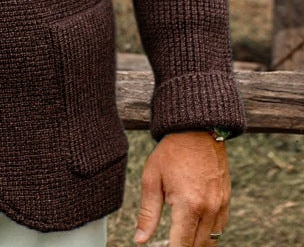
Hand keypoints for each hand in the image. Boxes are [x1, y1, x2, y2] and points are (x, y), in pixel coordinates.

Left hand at [134, 131, 230, 245]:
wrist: (197, 130)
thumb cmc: (170, 152)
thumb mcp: (152, 179)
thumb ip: (148, 213)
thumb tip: (140, 240)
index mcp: (188, 205)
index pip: (181, 244)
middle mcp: (208, 209)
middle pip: (198, 246)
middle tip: (171, 244)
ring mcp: (220, 206)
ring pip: (211, 241)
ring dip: (196, 244)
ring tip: (181, 240)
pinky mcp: (226, 201)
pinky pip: (219, 228)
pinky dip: (208, 234)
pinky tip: (195, 231)